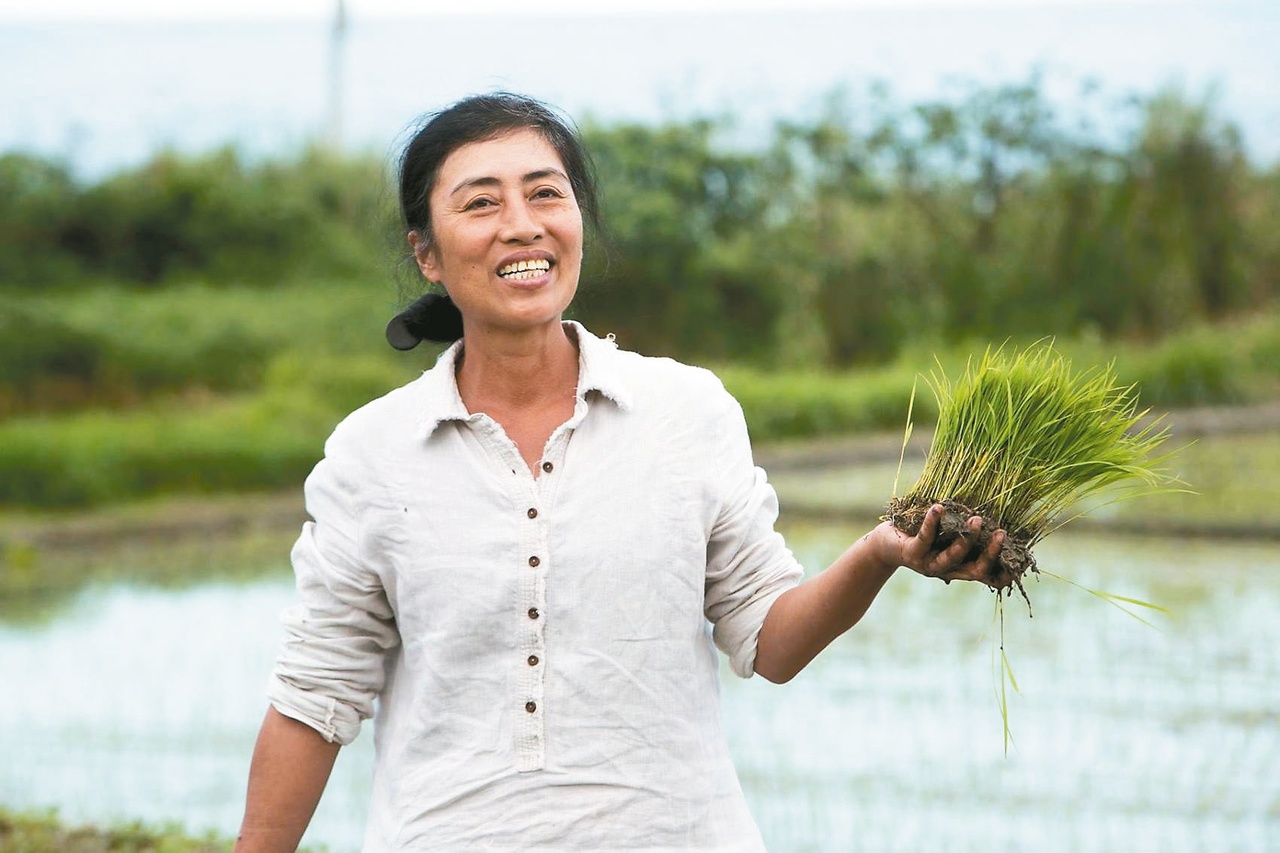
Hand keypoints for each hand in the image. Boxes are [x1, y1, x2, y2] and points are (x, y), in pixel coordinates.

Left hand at [871, 503, 1010, 588]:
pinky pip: (925, 537)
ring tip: (976, 519)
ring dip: (966, 539)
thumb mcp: (947, 535)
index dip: (1006, 573)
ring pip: (952, 557)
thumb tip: (995, 512)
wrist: (883, 544)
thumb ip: (967, 532)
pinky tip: (938, 508)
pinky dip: (933, 521)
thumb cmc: (920, 536)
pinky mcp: (910, 554)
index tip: (1021, 557)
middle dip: (991, 554)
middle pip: (975, 570)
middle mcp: (947, 570)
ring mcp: (928, 564)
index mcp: (960, 566)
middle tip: (1001, 533)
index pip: (989, 578)